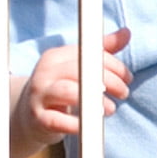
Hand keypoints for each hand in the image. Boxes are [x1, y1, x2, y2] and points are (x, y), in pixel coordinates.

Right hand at [10, 28, 131, 157]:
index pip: (88, 54)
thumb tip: (126, 33)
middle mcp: (44, 72)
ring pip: (69, 92)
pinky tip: (93, 124)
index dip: (114, 65)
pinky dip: (78, 123)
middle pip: (81, 70)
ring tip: (112, 108)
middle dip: (110, 81)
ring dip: (96, 101)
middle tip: (124, 93)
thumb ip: (102, 50)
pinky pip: (59, 120)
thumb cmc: (61, 87)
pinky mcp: (38, 118)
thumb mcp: (78, 67)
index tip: (128, 78)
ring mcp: (39, 95)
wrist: (29, 115)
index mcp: (56, 57)